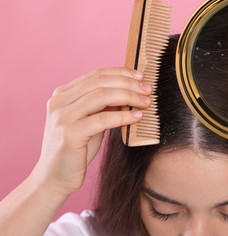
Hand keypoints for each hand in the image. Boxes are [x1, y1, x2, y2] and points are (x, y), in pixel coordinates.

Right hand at [31, 67, 151, 195]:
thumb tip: (132, 91)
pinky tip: (137, 117)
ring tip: (146, 102)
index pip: (96, 74)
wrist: (55, 177)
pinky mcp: (69, 134)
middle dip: (128, 83)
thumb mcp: (91, 121)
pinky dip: (123, 116)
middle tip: (148, 90)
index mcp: (62, 94)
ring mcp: (62, 116)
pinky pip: (103, 119)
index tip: (140, 76)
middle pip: (100, 82)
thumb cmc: (77, 149)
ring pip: (102, 96)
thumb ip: (104, 106)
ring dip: (129, 96)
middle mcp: (59, 101)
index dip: (121, 72)